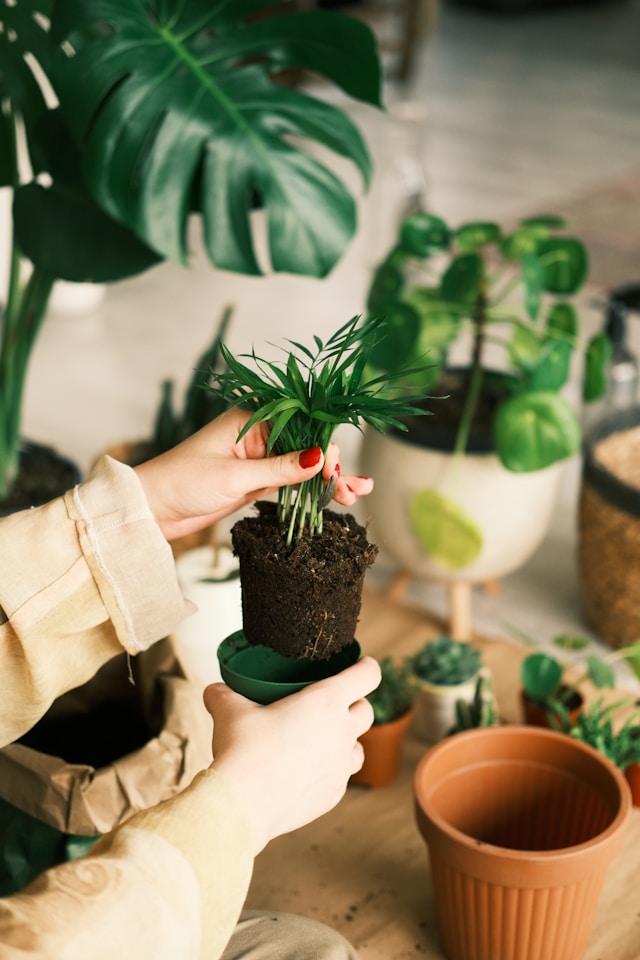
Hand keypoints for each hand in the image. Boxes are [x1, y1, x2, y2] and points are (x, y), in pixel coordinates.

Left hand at [134, 409, 373, 540]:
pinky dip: (313, 490)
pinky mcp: (258, 479)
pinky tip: (336, 496)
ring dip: (329, 479)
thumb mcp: (234, 476)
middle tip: (352, 488)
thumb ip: (279, 469)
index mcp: (252, 417)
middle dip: (333, 466)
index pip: (301, 424)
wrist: (154, 508)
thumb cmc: (183, 481)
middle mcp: (260, 433)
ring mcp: (260, 457)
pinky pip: (293, 482)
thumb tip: (321, 458)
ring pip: (304, 465)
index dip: (324, 445)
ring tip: (356, 494)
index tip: (336, 468)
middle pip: (308, 445)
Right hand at [203, 656, 380, 852]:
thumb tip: (213, 690)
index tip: (361, 664)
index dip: (366, 667)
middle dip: (355, 703)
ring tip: (322, 740)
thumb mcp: (229, 711)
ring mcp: (340, 767)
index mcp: (326, 702)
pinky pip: (340, 777)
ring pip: (358, 748)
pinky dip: (330, 770)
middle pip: (366, 711)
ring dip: (346, 740)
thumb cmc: (243, 751)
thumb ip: (223, 694)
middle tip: (334, 703)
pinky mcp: (333, 794)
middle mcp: (342, 733)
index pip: (367, 676)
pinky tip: (307, 771)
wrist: (242, 805)